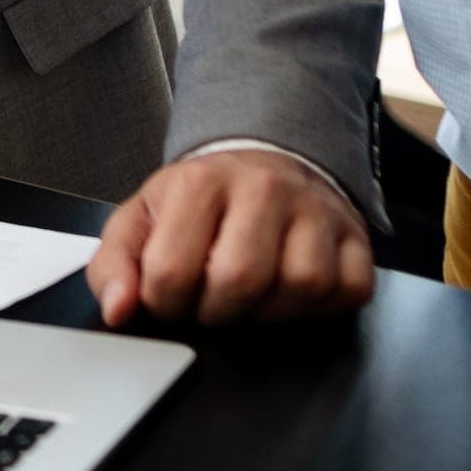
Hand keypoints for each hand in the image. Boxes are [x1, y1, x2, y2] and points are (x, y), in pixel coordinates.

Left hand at [88, 150, 373, 328]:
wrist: (264, 161)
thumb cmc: (200, 201)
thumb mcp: (143, 219)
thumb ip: (114, 264)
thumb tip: (118, 310)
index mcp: (200, 182)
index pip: (172, 272)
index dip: (165, 302)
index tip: (170, 293)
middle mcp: (264, 188)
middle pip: (239, 281)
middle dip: (217, 309)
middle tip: (212, 297)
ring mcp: (315, 210)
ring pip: (299, 288)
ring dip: (270, 310)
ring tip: (253, 290)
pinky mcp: (356, 236)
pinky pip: (347, 292)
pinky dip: (320, 306)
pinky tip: (292, 288)